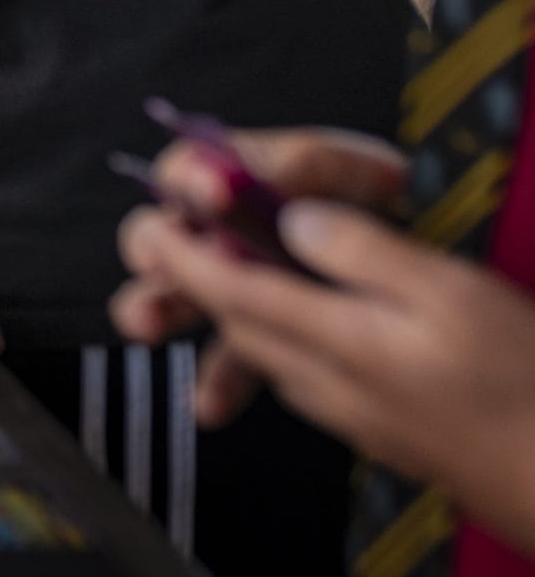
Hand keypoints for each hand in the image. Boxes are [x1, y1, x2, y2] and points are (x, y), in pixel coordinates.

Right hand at [111, 127, 408, 424]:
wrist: (428, 278)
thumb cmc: (383, 207)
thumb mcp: (356, 170)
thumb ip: (307, 165)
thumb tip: (241, 180)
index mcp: (250, 175)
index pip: (195, 167)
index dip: (190, 178)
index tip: (209, 196)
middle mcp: (230, 227)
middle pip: (169, 230)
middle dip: (155, 247)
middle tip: (154, 262)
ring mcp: (241, 280)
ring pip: (185, 293)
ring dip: (158, 308)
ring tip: (146, 325)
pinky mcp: (260, 329)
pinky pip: (230, 353)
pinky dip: (217, 380)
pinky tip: (210, 404)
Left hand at [120, 197, 534, 548]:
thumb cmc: (522, 383)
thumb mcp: (450, 291)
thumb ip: (365, 250)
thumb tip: (297, 217)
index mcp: (337, 339)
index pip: (231, 291)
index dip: (181, 255)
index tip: (149, 228)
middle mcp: (327, 382)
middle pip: (238, 324)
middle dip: (197, 282)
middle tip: (172, 242)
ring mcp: (349, 412)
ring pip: (266, 355)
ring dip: (236, 316)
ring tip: (222, 279)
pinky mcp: (374, 430)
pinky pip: (301, 380)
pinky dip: (279, 347)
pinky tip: (297, 334)